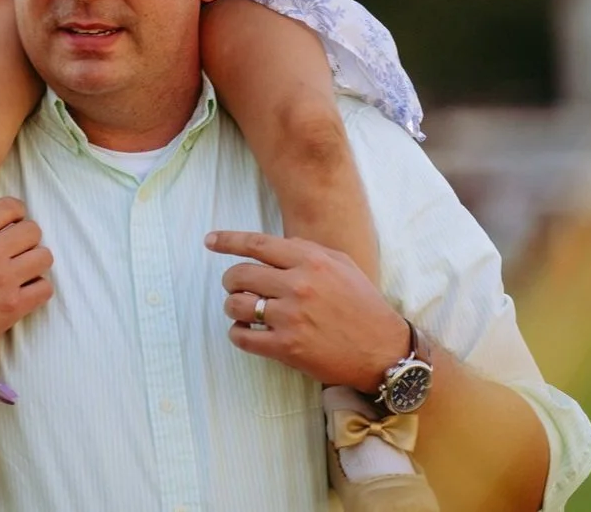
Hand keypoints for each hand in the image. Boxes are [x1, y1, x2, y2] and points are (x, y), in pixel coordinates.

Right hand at [0, 174, 53, 365]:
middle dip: (25, 238)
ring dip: (34, 262)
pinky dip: (38, 290)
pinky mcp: (10, 309)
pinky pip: (45, 289)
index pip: (13, 206)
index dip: (13, 214)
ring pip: (44, 257)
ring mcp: (2, 281)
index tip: (6, 226)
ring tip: (19, 269)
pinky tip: (21, 292)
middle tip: (13, 250)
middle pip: (33, 230)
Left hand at [207, 230, 409, 391]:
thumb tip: (275, 247)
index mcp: (311, 260)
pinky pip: (243, 337)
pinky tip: (246, 331)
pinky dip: (238, 333)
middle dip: (230, 279)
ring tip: (241, 310)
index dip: (228, 241)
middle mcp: (298, 285)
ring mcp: (290, 318)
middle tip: (234, 286)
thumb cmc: (363, 304)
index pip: (257, 244)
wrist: (381, 349)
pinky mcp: (286, 348)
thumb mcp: (342, 264)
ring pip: (236, 305)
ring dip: (232, 306)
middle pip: (240, 274)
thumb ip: (308, 250)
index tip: (210, 241)